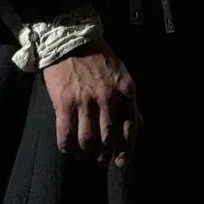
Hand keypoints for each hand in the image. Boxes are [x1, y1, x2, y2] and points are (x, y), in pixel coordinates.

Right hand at [43, 40, 139, 167]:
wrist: (71, 39)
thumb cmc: (98, 58)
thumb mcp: (121, 75)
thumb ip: (128, 101)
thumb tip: (139, 125)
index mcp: (126, 90)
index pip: (130, 127)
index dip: (126, 149)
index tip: (121, 164)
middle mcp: (108, 97)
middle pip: (108, 137)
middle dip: (104, 154)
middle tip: (98, 160)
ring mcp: (86, 100)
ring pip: (87, 139)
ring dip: (85, 152)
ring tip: (82, 154)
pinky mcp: (64, 102)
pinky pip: (66, 134)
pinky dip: (66, 147)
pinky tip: (67, 149)